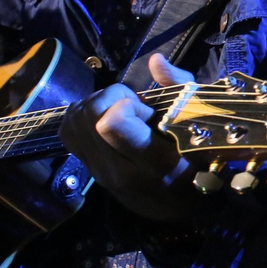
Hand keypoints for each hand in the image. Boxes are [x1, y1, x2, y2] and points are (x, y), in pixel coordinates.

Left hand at [58, 53, 198, 221]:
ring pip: (74, 120)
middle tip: (132, 106)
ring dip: (95, 104)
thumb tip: (155, 60)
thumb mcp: (200, 126)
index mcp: (155, 161)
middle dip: (110, 97)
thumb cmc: (196, 162)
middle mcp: (121, 170)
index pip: (112, 123)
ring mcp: (100, 172)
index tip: (146, 110)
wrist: (177, 207)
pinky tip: (101, 118)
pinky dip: (80, 115)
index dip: (124, 103)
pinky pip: (66, 131)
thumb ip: (180, 89)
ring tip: (119, 112)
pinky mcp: (88, 169)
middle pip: (89, 115)